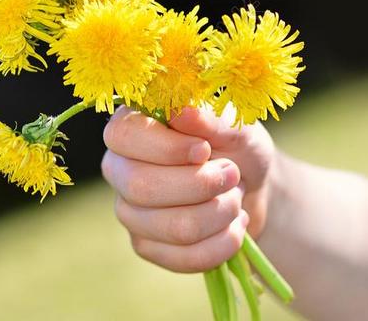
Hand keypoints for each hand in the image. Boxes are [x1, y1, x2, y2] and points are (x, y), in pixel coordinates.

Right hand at [101, 104, 276, 272]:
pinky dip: (223, 242)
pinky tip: (232, 225)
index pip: (123, 136)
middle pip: (141, 187)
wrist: (250, 189)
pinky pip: (184, 257)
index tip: (204, 150)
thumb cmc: (235, 146)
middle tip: (232, 174)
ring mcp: (128, 210)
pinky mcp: (145, 245)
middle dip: (201, 185)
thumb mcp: (234, 124)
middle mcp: (118, 168)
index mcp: (129, 128)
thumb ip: (208, 118)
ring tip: (235, 198)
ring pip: (171, 226)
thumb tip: (181, 111)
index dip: (165, 148)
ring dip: (220, 213)